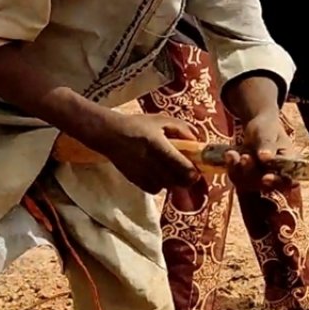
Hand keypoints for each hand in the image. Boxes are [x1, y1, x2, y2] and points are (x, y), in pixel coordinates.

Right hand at [71, 113, 199, 193]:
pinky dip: (162, 184)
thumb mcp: (162, 120)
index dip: (194, 171)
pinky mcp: (136, 181)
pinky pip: (156, 189)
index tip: (197, 166)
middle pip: (178, 181)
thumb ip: (182, 129)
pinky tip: (159, 172)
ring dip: (175, 181)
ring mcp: (142, 174)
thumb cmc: (138, 125)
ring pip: (168, 186)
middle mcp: (150, 163)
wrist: (110, 135)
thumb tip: (197, 141)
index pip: (182, 167)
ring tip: (172, 169)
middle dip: (188, 178)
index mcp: (158, 145)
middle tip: (189, 170)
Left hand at [228, 111, 295, 191]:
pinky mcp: (248, 180)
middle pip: (266, 185)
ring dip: (239, 170)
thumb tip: (266, 157)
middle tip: (244, 157)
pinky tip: (229, 155)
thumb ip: (267, 144)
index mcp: (290, 164)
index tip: (265, 178)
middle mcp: (278, 176)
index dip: (277, 182)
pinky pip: (238, 179)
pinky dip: (232, 168)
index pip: (287, 180)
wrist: (257, 129)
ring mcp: (262, 180)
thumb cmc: (267, 128)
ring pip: (250, 184)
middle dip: (252, 172)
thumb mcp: (268, 131)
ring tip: (232, 153)